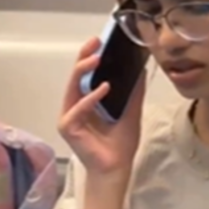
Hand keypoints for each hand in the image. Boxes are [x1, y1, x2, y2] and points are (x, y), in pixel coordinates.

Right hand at [58, 37, 144, 179]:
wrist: (117, 168)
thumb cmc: (120, 143)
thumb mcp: (131, 110)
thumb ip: (134, 91)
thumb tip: (140, 69)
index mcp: (86, 100)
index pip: (85, 74)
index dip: (90, 56)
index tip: (99, 41)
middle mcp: (74, 105)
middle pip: (75, 76)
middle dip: (84, 57)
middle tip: (95, 44)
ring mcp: (69, 116)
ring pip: (72, 88)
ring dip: (83, 72)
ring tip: (96, 59)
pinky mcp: (68, 127)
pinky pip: (77, 109)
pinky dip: (89, 98)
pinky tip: (103, 89)